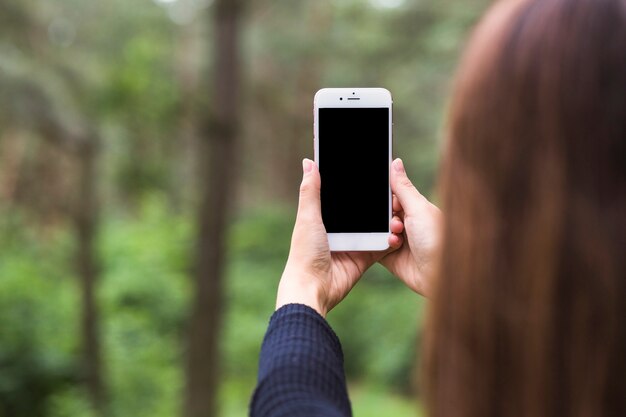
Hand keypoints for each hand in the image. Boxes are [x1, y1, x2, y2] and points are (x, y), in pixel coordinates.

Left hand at [276, 159, 401, 316]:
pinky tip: (398, 230)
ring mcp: (352, 243)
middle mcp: (338, 228)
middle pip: (361, 210)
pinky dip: (389, 239)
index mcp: (322, 216)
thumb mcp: (308, 218)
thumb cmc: (304, 253)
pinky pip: (380, 245)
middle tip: (391, 189)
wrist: (314, 288)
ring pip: (374, 226)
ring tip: (397, 209)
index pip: (340, 195)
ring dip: (386, 220)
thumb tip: (309, 162)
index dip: (351, 183)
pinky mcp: (363, 257)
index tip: (367, 167)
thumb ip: (310, 191)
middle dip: (375, 202)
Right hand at [379, 158, 441, 296]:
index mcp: (415, 208)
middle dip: (383, 217)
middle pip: (382, 213)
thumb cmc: (437, 239)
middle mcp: (406, 224)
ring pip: (376, 229)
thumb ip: (402, 186)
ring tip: (396, 238)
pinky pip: (374, 248)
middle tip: (395, 223)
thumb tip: (395, 161)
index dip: (386, 198)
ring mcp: (398, 241)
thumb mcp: (418, 208)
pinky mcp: (390, 258)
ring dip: (383, 232)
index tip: (386, 201)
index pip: (391, 196)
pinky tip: (389, 247)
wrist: (440, 275)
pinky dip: (377, 246)